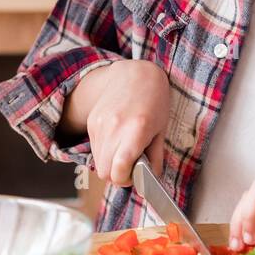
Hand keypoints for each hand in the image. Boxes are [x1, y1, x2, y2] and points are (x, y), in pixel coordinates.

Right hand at [80, 59, 170, 186]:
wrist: (136, 74)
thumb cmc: (154, 101)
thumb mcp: (162, 130)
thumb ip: (155, 159)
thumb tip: (150, 181)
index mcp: (135, 131)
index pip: (118, 171)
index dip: (126, 180)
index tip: (135, 175)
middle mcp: (114, 128)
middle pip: (105, 172)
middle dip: (118, 175)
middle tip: (131, 166)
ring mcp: (100, 125)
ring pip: (98, 163)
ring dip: (110, 164)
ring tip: (125, 151)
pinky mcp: (92, 122)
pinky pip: (94, 149)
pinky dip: (105, 151)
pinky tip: (117, 139)